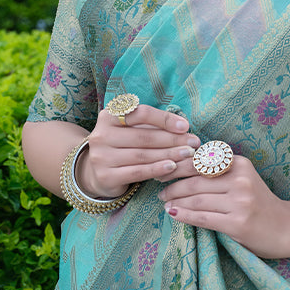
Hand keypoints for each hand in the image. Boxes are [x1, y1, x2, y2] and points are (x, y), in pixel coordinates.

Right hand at [77, 103, 200, 198]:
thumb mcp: (129, 130)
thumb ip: (150, 125)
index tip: (185, 126)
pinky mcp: (106, 176)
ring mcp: (101, 157)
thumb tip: (183, 126)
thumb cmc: (121, 145)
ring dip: (169, 154)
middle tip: (193, 142)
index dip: (164, 119)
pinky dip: (157, 169)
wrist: (95, 171)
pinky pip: (137, 172)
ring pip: (143, 155)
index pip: (141, 114)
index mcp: (109, 116)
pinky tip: (172, 167)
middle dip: (172, 139)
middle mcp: (101, 135)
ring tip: (188, 154)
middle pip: (144, 136)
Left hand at [159, 155, 289, 257]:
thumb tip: (180, 167)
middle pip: (195, 181)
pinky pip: (203, 218)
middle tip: (159, 190)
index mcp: (240, 164)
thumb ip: (219, 172)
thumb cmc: (260, 203)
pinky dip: (184, 216)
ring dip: (175, 201)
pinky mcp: (238, 223)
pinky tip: (173, 214)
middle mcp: (240, 180)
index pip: (201, 162)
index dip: (177, 166)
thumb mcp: (243, 179)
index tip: (162, 170)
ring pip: (196, 199)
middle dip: (172, 185)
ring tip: (164, 203)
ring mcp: (240, 202)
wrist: (287, 228)